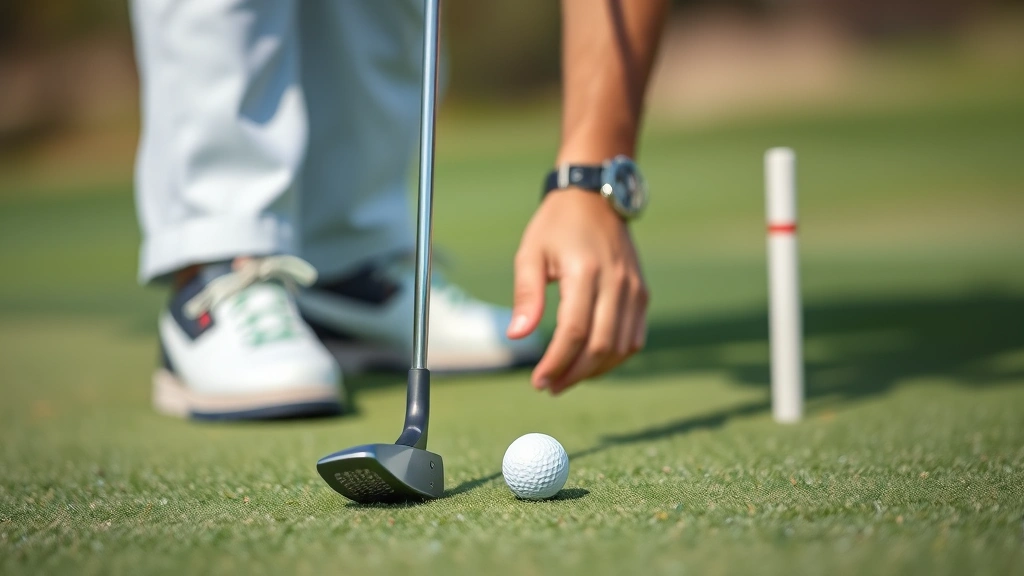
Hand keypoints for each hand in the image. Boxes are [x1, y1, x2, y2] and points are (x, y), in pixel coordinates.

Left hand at [507, 189, 648, 394]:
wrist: (595, 196)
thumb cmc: (556, 225)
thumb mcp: (530, 254)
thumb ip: (526, 296)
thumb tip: (518, 337)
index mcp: (584, 272)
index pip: (573, 332)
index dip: (556, 363)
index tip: (538, 381)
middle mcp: (616, 282)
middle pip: (600, 345)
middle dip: (574, 374)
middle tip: (550, 387)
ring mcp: (634, 289)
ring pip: (621, 347)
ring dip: (595, 371)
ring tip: (567, 378)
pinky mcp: (642, 293)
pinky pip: (634, 338)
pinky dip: (614, 357)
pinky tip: (591, 363)